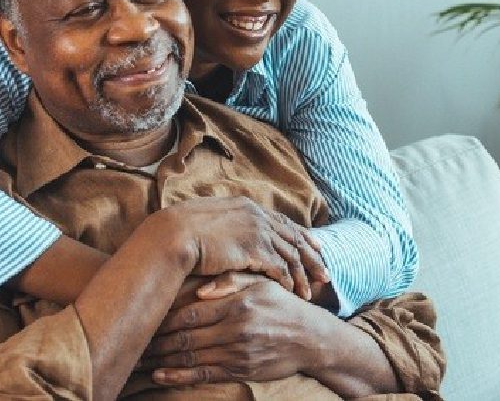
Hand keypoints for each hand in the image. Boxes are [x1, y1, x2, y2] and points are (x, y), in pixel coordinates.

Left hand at [139, 274, 331, 385]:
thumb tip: (200, 288)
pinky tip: (160, 376)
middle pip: (185, 337)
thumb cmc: (281, 304)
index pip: (191, 312)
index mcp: (237, 304)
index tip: (144, 317)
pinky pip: (204, 375)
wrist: (310, 338)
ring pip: (191, 357)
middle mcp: (236, 329)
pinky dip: (179, 377)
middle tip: (133, 341)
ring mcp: (238, 353)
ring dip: (161, 360)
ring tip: (139, 359)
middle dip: (156, 341)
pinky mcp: (241, 371)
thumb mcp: (261, 283)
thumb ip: (232, 279)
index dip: (164, 317)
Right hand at [163, 197, 328, 299]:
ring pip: (291, 255)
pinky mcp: (254, 249)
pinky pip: (280, 268)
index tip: (316, 246)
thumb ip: (226, 225)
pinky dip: (288, 281)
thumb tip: (228, 233)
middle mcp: (258, 216)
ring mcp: (257, 231)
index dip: (302, 235)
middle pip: (295, 238)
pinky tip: (292, 293)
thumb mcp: (209, 221)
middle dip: (313, 257)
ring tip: (310, 293)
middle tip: (326, 274)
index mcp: (248, 206)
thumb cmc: (182, 232)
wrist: (173, 235)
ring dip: (302, 275)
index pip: (284, 222)